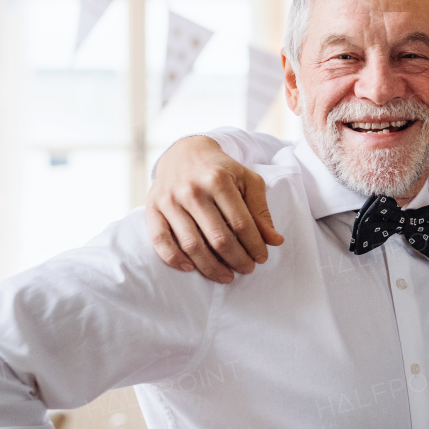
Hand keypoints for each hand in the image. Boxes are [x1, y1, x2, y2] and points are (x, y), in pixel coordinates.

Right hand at [147, 136, 283, 283]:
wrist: (185, 152)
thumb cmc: (222, 170)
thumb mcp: (248, 181)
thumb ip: (261, 211)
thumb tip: (275, 241)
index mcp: (219, 181)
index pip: (241, 223)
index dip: (254, 245)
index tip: (262, 258)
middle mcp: (192, 191)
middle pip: (218, 238)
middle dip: (237, 259)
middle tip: (247, 269)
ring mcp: (170, 200)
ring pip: (191, 244)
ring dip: (211, 267)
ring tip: (226, 276)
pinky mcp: (152, 208)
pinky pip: (160, 240)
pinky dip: (173, 258)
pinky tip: (190, 268)